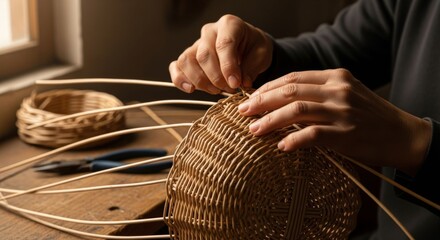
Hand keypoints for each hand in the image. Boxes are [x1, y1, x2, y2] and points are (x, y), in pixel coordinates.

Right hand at [169, 14, 272, 93]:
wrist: (248, 48)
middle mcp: (209, 32)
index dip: (228, 66)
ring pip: (187, 61)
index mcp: (229, 25)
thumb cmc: (254, 48)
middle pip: (204, 55)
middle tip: (230, 89)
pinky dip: (180, 79)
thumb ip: (252, 67)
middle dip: (216, 78)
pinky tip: (191, 89)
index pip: (224, 44)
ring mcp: (196, 44)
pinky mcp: (188, 57)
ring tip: (216, 90)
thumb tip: (241, 83)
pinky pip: (176, 66)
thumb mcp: (261, 55)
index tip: (236, 83)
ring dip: (201, 81)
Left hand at [238, 69, 431, 175]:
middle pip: (290, 91)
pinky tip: (281, 147)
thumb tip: (280, 101)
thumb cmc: (367, 115)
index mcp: (335, 76)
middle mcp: (337, 90)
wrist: (401, 134)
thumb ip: (317, 92)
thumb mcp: (345, 93)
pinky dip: (294, 140)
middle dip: (262, 102)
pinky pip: (313, 135)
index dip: (268, 87)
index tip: (251, 98)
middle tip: (243, 112)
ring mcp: (342, 111)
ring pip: (297, 111)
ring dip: (271, 121)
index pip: (293, 78)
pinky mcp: (346, 134)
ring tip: (254, 130)